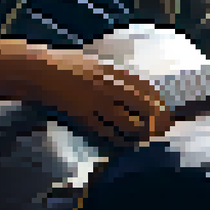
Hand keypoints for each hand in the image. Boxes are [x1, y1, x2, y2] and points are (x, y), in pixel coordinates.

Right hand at [22, 46, 170, 146]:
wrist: (43, 72)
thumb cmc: (69, 65)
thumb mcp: (97, 65)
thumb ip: (116, 76)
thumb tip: (139, 90)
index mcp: (114, 72)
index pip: (147, 90)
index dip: (159, 104)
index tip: (166, 113)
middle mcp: (110, 87)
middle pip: (144, 108)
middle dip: (156, 122)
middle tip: (161, 131)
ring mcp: (98, 104)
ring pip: (129, 124)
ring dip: (140, 134)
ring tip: (145, 139)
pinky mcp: (86, 118)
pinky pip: (108, 134)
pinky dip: (120, 141)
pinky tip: (125, 144)